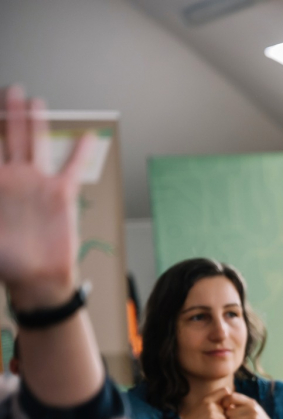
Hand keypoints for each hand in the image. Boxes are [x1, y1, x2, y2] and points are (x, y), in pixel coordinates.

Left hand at [0, 85, 94, 309]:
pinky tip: (86, 136)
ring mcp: (37, 184)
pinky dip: (81, 152)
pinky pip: (72, 167)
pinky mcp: (61, 194)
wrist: (37, 278)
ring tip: (33, 101)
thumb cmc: (5, 260)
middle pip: (9, 137)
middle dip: (8, 113)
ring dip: (35, 122)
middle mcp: (13, 179)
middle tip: (9, 90)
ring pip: (36, 143)